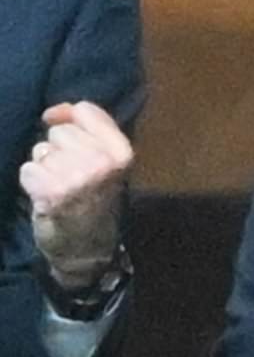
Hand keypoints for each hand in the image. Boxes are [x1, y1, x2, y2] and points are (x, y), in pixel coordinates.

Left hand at [19, 102, 132, 288]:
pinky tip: (46, 194)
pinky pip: (28, 169)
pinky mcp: (52, 193)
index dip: (69, 116)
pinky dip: (32, 182)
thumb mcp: (107, 159)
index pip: (85, 110)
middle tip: (71, 172)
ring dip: (45, 166)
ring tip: (60, 184)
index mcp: (121, 152)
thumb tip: (52, 112)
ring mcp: (77, 178)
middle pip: (60, 132)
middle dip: (59, 149)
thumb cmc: (96, 197)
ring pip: (42, 150)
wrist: (88, 245)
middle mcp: (102, 163)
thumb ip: (88, 128)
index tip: (66, 132)